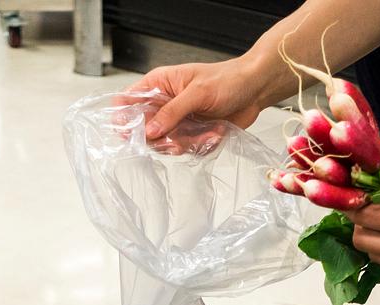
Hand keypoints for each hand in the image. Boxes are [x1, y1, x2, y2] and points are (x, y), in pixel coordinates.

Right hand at [126, 57, 269, 139]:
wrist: (255, 90)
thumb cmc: (228, 80)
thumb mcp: (198, 92)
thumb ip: (172, 112)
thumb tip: (150, 130)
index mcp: (159, 85)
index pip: (127, 101)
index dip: (124, 118)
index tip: (134, 132)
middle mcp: (163, 104)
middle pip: (143, 130)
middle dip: (161, 138)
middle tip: (177, 137)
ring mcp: (176, 121)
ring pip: (164, 144)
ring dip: (186, 142)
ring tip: (207, 129)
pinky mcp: (189, 135)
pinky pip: (185, 149)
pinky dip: (201, 144)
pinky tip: (215, 132)